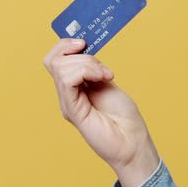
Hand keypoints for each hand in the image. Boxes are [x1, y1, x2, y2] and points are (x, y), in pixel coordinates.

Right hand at [42, 39, 159, 186]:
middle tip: (102, 68)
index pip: (54, 59)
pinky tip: (103, 79)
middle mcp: (66, 96)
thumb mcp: (106, 83)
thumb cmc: (124, 118)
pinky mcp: (73, 112)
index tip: (86, 43)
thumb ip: (93, 69)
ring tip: (106, 76)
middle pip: (53, 60)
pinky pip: (68, 80)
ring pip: (60, 67)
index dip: (66, 45)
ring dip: (88, 63)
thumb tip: (84, 49)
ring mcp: (68, 104)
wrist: (134, 144)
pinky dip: (86, 71)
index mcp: (73, 88)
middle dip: (80, 54)